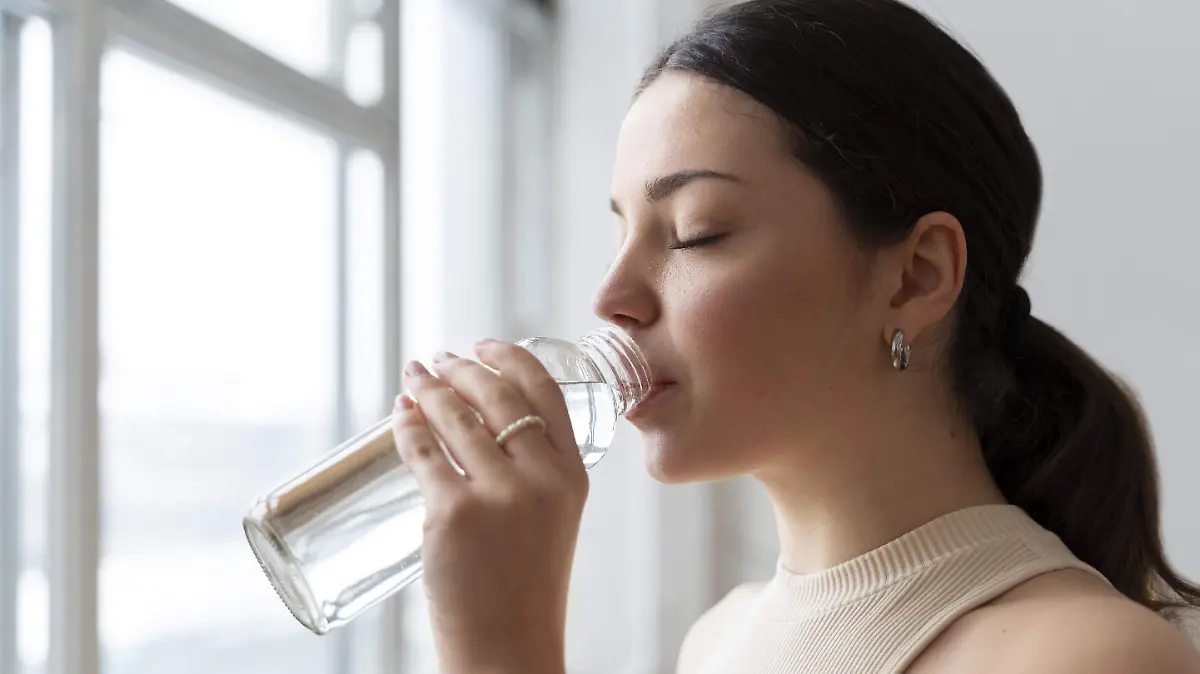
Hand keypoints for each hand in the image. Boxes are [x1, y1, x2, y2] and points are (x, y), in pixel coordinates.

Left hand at [391, 339, 586, 673]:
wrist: (509, 648)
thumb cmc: (525, 591)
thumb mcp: (552, 522)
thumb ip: (534, 476)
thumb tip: (475, 427)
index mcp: (573, 476)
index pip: (545, 393)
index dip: (510, 360)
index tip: (484, 346)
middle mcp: (542, 478)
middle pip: (498, 396)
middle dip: (462, 369)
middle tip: (438, 360)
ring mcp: (498, 495)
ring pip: (456, 418)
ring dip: (429, 390)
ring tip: (414, 379)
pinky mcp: (454, 514)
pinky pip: (423, 453)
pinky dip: (406, 427)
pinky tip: (399, 416)